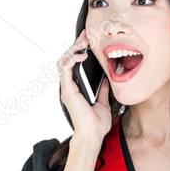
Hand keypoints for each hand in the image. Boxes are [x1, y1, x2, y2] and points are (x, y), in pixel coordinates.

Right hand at [58, 27, 112, 144]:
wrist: (93, 135)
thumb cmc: (97, 124)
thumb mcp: (104, 103)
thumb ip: (103, 91)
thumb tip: (106, 81)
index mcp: (76, 89)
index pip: (74, 65)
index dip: (79, 51)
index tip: (88, 40)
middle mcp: (69, 87)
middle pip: (68, 60)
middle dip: (76, 45)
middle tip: (86, 34)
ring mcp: (67, 88)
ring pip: (63, 61)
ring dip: (73, 49)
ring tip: (84, 42)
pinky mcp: (67, 89)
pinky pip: (65, 69)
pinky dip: (72, 59)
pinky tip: (82, 55)